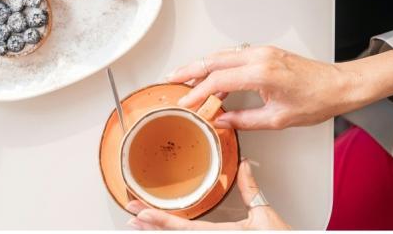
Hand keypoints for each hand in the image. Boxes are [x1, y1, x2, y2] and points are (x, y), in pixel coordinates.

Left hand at [126, 159, 289, 229]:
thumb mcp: (264, 213)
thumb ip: (250, 188)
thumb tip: (244, 165)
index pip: (181, 227)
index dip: (158, 218)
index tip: (139, 211)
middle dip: (149, 225)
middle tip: (129, 214)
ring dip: (157, 232)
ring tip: (138, 224)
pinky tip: (163, 230)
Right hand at [166, 46, 392, 129]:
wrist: (338, 85)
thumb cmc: (315, 101)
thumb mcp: (277, 119)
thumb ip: (244, 120)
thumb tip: (221, 121)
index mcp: (261, 73)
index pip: (218, 81)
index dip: (198, 93)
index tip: (186, 103)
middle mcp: (259, 57)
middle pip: (214, 60)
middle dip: (190, 70)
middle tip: (172, 79)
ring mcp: (262, 52)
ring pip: (222, 55)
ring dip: (202, 65)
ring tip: (185, 77)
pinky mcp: (266, 52)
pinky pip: (234, 55)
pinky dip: (218, 64)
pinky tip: (212, 74)